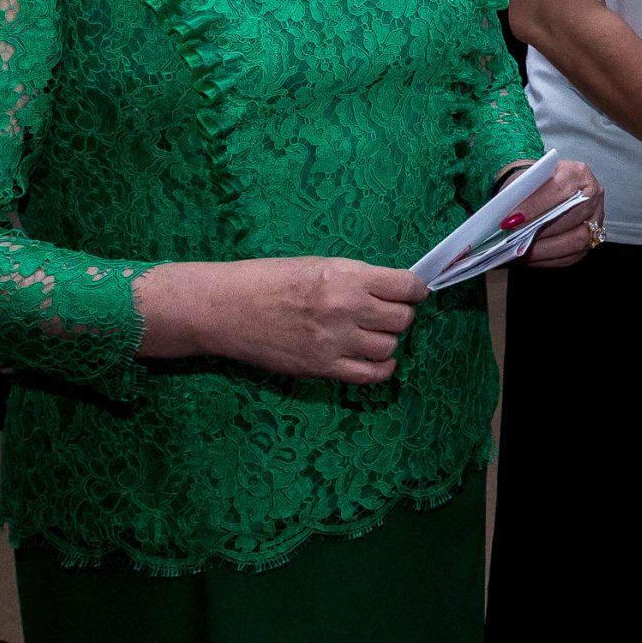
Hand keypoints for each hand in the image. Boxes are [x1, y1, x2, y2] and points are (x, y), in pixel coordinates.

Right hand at [142, 256, 426, 385]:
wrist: (226, 308)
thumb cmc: (269, 280)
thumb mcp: (320, 266)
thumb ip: (358, 279)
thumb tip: (393, 291)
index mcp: (347, 277)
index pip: (407, 287)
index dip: (415, 290)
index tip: (412, 292)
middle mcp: (346, 309)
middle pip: (402, 319)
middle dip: (400, 315)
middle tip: (386, 312)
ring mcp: (335, 341)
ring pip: (389, 347)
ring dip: (387, 340)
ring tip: (372, 333)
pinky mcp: (322, 367)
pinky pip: (371, 375)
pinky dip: (382, 368)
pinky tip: (377, 359)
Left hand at [502, 158, 603, 269]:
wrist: (542, 187)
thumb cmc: (534, 183)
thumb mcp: (525, 180)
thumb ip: (520, 195)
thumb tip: (509, 220)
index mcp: (577, 172)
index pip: (558, 190)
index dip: (535, 207)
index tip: (512, 221)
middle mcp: (593, 194)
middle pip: (570, 218)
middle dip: (538, 232)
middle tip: (512, 240)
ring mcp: (596, 218)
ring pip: (575, 241)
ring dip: (542, 250)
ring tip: (517, 253)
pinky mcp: (592, 239)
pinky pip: (572, 256)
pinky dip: (546, 259)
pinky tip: (528, 258)